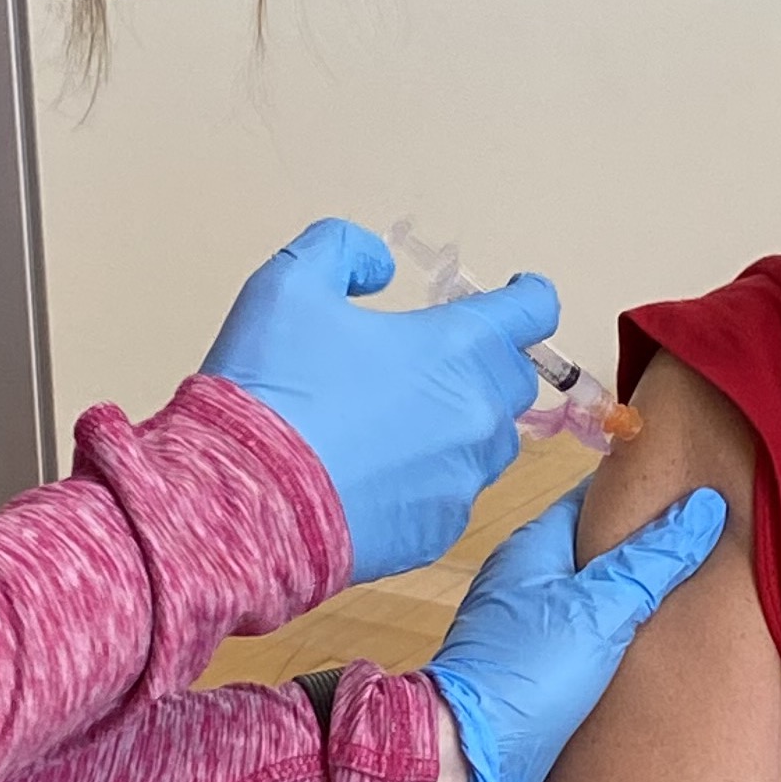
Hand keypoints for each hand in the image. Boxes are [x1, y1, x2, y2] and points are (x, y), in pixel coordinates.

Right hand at [202, 217, 556, 583]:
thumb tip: (379, 268)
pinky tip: (378, 477)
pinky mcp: (439, 531)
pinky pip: (452, 496)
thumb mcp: (290, 284)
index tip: (521, 293)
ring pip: (487, 443)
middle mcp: (477, 413)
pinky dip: (428, 480)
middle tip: (434, 361)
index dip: (528, 296)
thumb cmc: (273, 391)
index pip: (533, 310)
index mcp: (458, 347)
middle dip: (486, 363)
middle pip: (514, 380)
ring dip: (461, 425)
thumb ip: (343, 250)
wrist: (247, 503)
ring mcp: (463, 478)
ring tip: (399, 423)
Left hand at [424, 483, 728, 781]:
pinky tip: (649, 652)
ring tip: (690, 599)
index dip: (638, 492)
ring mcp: (524, 629)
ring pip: (589, 598)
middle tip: (704, 547)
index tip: (689, 493)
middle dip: (641, 548)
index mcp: (532, 548)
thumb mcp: (602, 609)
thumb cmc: (530, 674)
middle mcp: (523, 581)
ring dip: (629, 598)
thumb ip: (653, 561)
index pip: (590, 499)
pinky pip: (582, 640)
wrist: (470, 759)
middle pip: (592, 549)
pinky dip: (614, 639)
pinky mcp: (530, 673)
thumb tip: (706, 507)